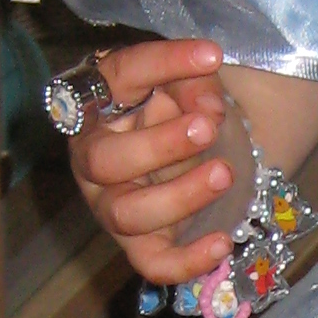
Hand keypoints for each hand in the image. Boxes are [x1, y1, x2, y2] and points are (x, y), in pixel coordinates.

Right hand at [66, 38, 244, 282]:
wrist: (186, 151)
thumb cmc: (176, 110)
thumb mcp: (188, 85)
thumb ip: (196, 84)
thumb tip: (208, 108)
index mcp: (99, 104)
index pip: (122, 74)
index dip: (165, 62)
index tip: (212, 55)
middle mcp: (93, 158)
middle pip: (105, 160)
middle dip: (159, 145)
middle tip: (207, 128)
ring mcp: (111, 205)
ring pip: (127, 214)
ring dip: (179, 196)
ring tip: (224, 174)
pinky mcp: (139, 243)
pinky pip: (152, 263)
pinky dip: (186, 260)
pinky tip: (222, 243)